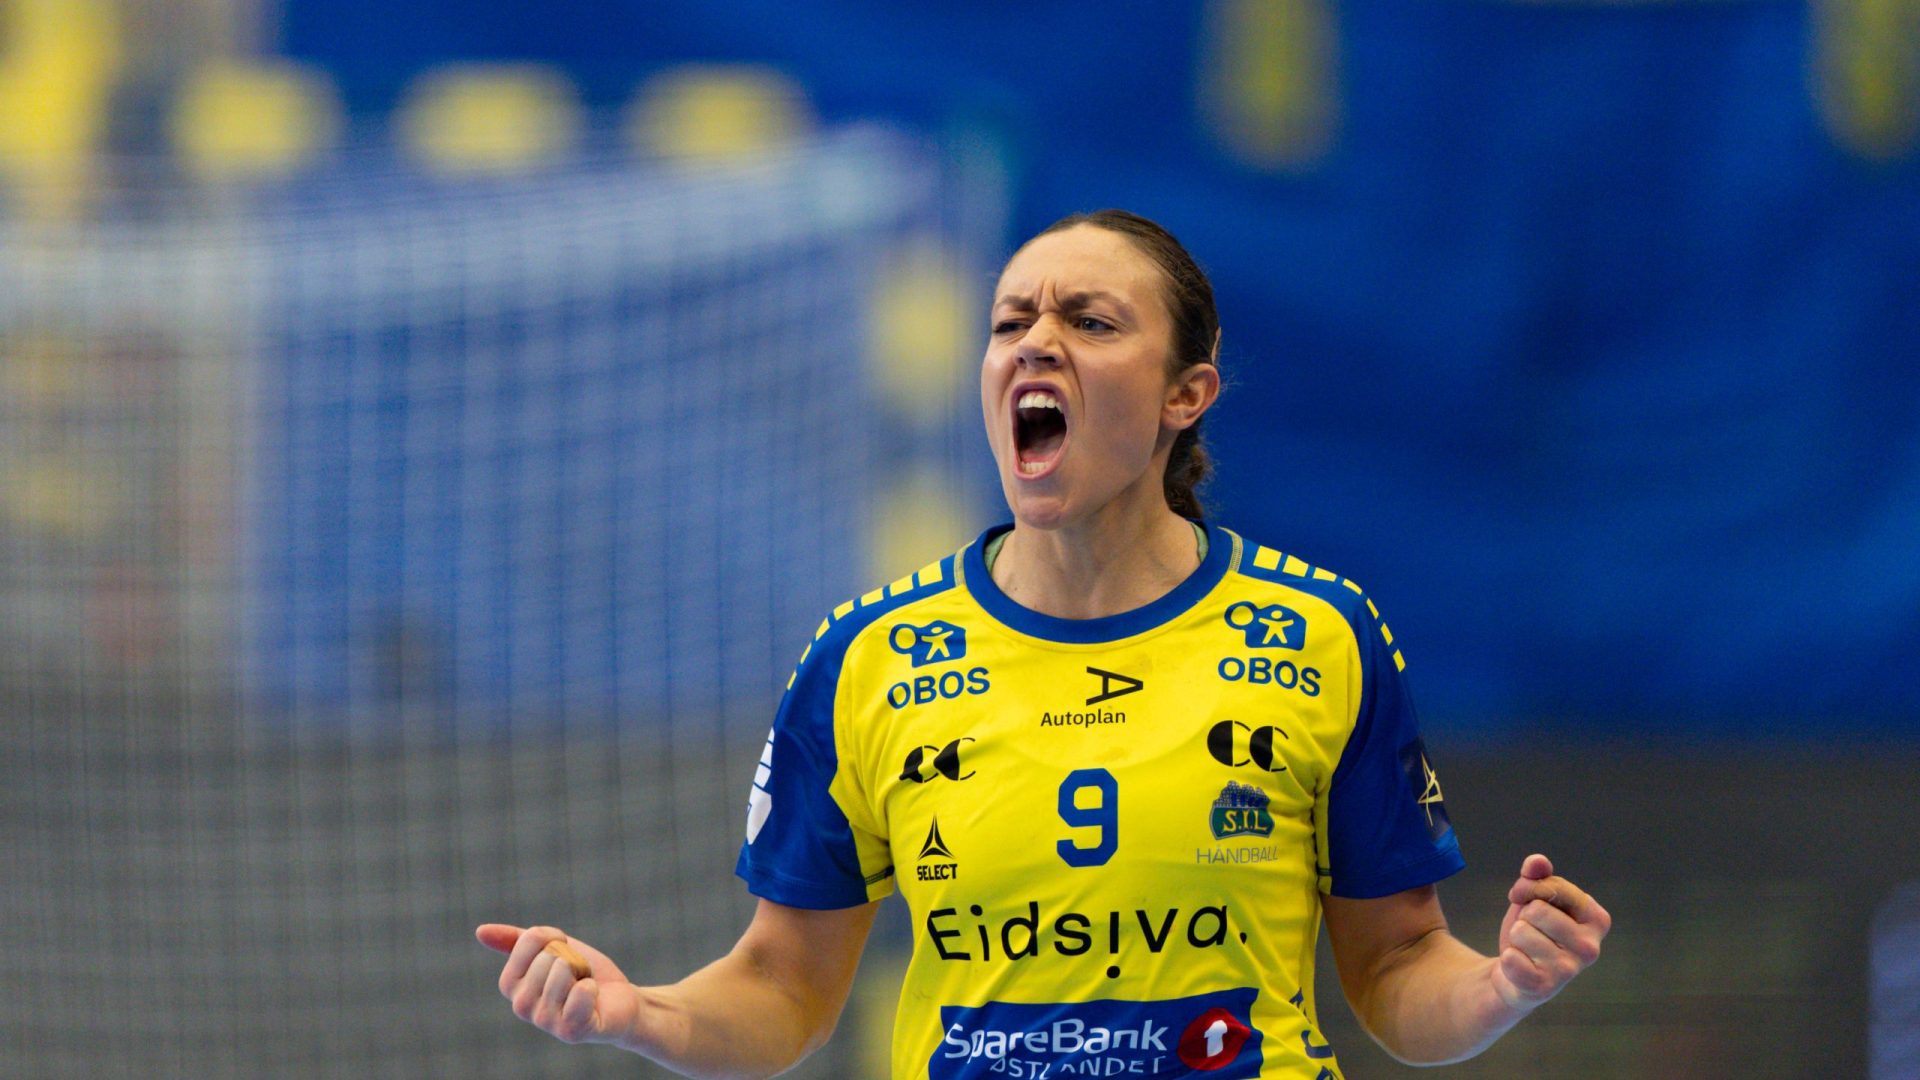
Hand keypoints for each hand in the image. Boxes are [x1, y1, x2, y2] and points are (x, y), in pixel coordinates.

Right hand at [477, 923, 638, 1045]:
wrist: (619, 999)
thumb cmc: (583, 974)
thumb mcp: (552, 948)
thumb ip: (518, 940)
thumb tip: (480, 931)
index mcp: (512, 985)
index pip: (528, 941)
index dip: (553, 937)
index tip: (563, 949)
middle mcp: (522, 1006)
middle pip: (548, 956)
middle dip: (571, 958)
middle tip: (577, 975)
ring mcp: (545, 1021)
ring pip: (563, 971)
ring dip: (583, 973)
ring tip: (584, 986)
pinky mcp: (570, 1031)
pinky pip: (581, 993)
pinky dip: (592, 988)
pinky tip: (592, 999)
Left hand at [1492, 854, 1610, 1010]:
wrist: (1514, 973)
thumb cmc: (1532, 930)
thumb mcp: (1534, 898)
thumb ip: (1537, 877)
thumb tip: (1537, 861)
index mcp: (1597, 919)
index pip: (1554, 886)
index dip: (1529, 889)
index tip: (1526, 901)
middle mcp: (1591, 947)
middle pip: (1537, 909)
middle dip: (1524, 917)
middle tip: (1530, 932)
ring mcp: (1569, 970)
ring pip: (1521, 931)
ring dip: (1515, 938)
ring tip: (1526, 950)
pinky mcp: (1545, 988)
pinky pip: (1511, 958)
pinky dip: (1507, 959)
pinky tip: (1519, 968)